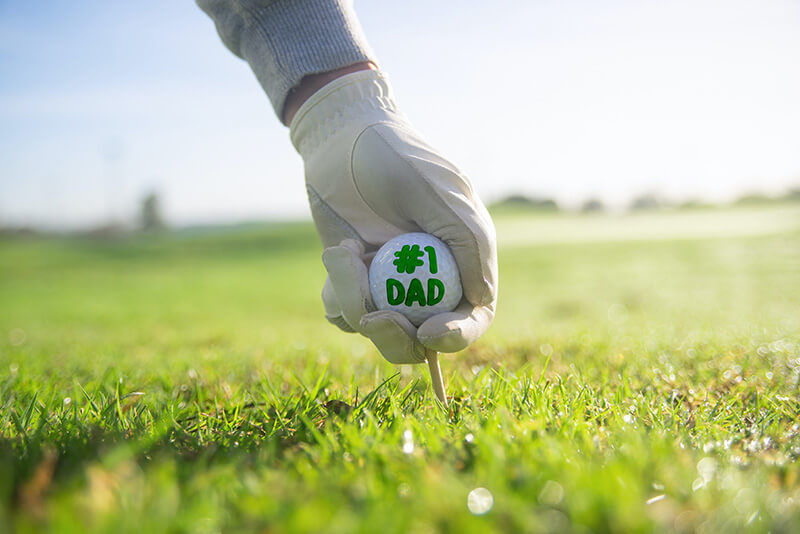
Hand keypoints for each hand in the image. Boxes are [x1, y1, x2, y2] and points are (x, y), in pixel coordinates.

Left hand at [290, 69, 497, 363]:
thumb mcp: (440, 193)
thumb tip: (483, 300)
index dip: (457, 337)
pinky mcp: (353, 281)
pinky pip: (344, 313)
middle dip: (396, 337)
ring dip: (356, 302)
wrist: (341, 138)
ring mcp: (388, 283)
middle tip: (373, 316)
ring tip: (343, 254)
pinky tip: (338, 253)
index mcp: (462, 260)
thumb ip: (468, 243)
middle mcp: (428, 278)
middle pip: (421, 340)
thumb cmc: (397, 157)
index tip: (429, 333)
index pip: (472, 317)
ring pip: (377, 331)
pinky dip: (337, 293)